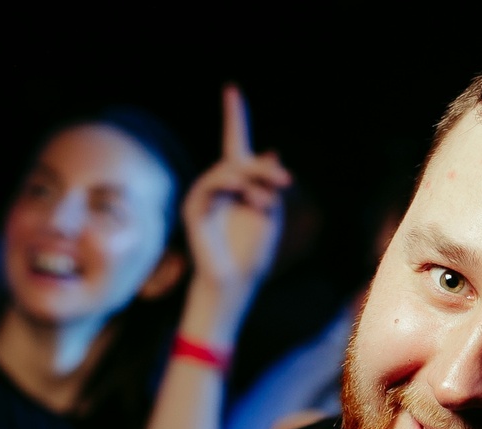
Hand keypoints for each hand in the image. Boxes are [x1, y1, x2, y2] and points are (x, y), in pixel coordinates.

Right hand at [180, 85, 291, 336]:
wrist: (234, 286)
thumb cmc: (253, 255)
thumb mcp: (271, 215)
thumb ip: (270, 185)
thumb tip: (270, 152)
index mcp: (239, 186)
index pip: (235, 145)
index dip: (234, 117)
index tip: (232, 89)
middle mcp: (219, 186)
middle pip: (240, 159)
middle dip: (265, 169)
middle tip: (286, 181)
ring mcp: (205, 195)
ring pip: (228, 171)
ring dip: (253, 181)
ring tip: (268, 202)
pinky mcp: (194, 208)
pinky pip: (211, 186)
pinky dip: (231, 186)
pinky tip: (246, 195)